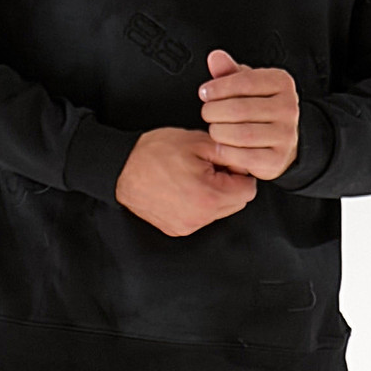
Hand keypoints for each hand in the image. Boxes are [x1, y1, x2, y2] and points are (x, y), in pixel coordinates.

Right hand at [115, 126, 257, 236]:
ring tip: (194, 175)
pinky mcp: (177, 229)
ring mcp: (188, 226)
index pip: (248, 189)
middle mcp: (201, 217)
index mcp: (210, 196)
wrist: (121, 169)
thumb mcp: (197, 142)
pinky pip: (202, 217)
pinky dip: (200, 203)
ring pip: (220, 211)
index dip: (240, 171)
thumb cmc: (155, 153)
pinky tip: (183, 187)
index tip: (226, 162)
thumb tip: (245, 162)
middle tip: (209, 166)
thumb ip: (229, 152)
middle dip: (230, 184)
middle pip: (237, 203)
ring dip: (215, 194)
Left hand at [198, 49, 299, 180]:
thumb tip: (215, 57)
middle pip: (240, 109)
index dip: (219, 87)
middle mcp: (289, 107)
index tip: (205, 92)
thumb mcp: (245, 84)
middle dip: (215, 111)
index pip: (245, 81)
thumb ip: (229, 71)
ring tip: (214, 128)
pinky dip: (227, 152)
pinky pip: (245, 157)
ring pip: (242, 134)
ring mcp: (286, 134)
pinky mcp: (278, 158)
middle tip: (207, 113)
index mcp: (281, 82)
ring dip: (219, 131)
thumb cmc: (258, 107)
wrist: (278, 139)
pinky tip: (222, 145)